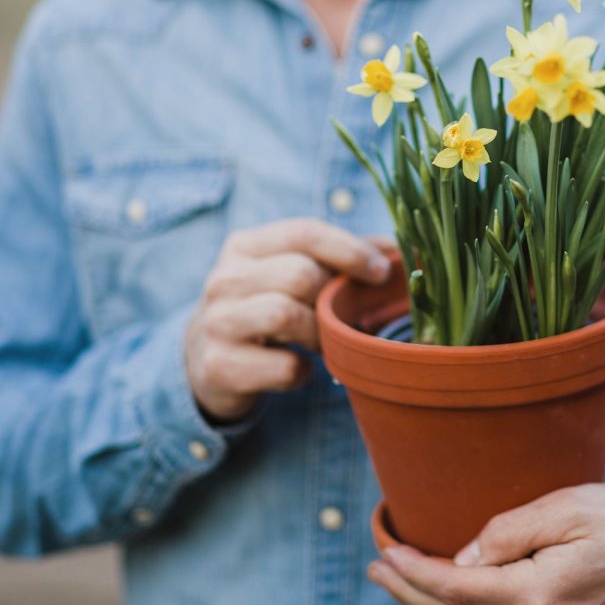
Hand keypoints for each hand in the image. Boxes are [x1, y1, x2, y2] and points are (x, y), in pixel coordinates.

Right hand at [185, 218, 390, 420]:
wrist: (206, 361)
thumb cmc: (266, 308)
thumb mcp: (291, 274)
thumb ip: (341, 257)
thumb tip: (398, 250)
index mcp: (245, 246)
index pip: (304, 232)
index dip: (350, 250)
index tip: (382, 271)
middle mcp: (223, 279)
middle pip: (298, 275)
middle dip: (331, 299)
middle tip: (344, 318)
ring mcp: (216, 322)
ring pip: (284, 315)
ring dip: (318, 334)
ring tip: (322, 343)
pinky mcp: (219, 366)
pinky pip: (282, 367)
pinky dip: (301, 372)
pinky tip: (298, 369)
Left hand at [368, 483, 604, 604]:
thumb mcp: (570, 507)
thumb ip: (511, 533)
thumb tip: (462, 558)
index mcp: (539, 596)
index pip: (457, 589)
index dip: (415, 572)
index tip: (386, 550)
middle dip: (410, 593)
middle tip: (377, 567)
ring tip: (397, 580)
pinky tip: (444, 597)